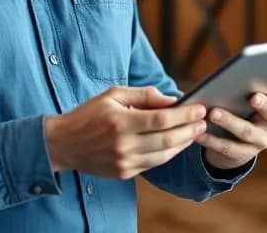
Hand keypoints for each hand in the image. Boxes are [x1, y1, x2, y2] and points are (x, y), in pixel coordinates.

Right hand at [44, 86, 206, 179]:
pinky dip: (168, 153)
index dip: (184, 114)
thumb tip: (172, 99)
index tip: (200, 109)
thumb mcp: (113, 95)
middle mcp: (123, 145)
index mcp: (120, 122)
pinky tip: (176, 143)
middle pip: (167, 139)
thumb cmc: (89, 114)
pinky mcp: (124, 173)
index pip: (161, 119)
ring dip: (183, 144)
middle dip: (190, 130)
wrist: (63, 144)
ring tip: (194, 132)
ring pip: (164, 155)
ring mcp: (124, 162)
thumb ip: (144, 95)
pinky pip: (154, 164)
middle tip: (203, 122)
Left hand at [197, 86, 266, 169]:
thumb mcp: (248, 100)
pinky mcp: (241, 155)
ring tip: (213, 112)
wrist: (234, 146)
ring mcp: (259, 142)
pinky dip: (210, 139)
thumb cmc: (241, 110)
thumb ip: (249, 87)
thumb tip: (238, 72)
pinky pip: (226, 146)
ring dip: (230, 121)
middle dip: (264, 105)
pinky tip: (198, 131)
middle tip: (253, 97)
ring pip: (246, 131)